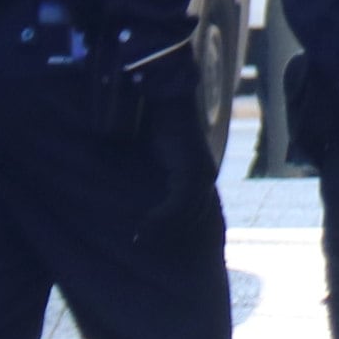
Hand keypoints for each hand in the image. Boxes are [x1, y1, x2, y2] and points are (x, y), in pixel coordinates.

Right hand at [134, 82, 217, 244]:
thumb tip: (132, 191)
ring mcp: (201, 174)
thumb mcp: (152, 152)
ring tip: (138, 239)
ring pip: (186, 215)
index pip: (193, 210)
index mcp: (199, 172)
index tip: (151, 238)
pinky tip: (142, 227)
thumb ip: (149, 172)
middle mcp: (205, 175)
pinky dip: (160, 219)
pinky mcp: (191, 171)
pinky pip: (178, 204)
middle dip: (168, 234)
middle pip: (192, 217)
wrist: (160, 95)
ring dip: (162, 230)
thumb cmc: (152, 119)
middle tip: (141, 244)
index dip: (173, 226)